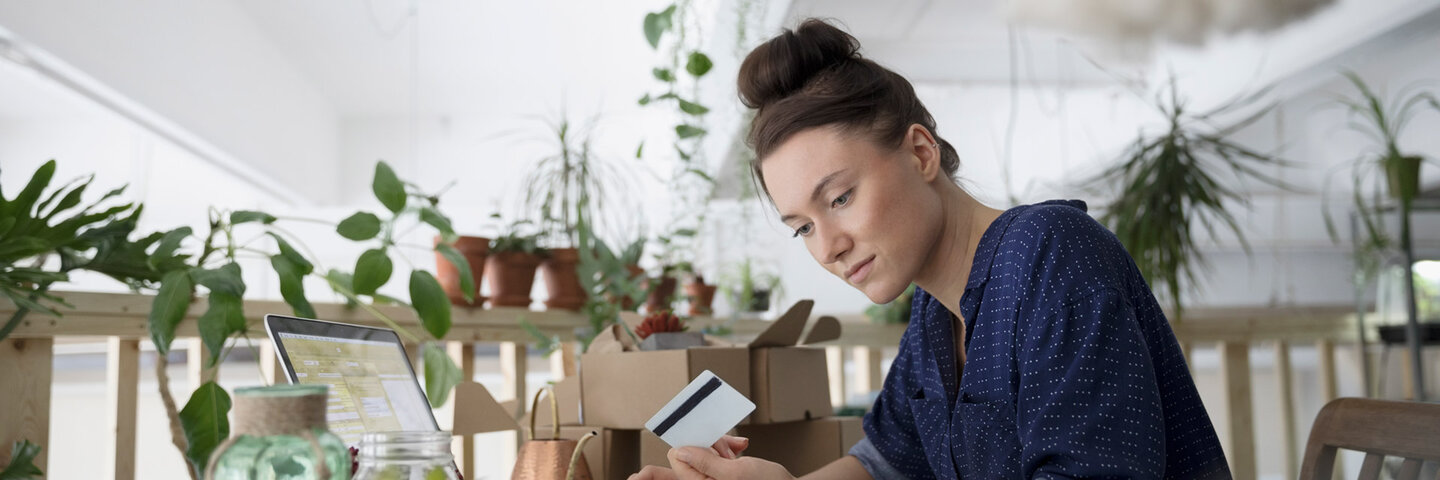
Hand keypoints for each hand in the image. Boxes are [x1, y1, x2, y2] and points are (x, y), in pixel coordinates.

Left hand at [627, 436, 751, 479]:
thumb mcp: (735, 472)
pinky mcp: (721, 472)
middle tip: (728, 450)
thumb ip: (705, 462)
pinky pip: (715, 454)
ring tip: (737, 451)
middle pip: (690, 451)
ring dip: (721, 445)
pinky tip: (739, 449)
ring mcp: (712, 477)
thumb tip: (679, 451)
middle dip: (709, 444)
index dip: (691, 443)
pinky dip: (727, 448)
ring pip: (704, 449)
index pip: (677, 458)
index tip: (708, 437)